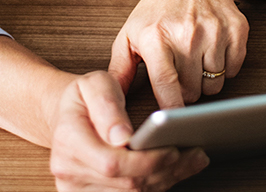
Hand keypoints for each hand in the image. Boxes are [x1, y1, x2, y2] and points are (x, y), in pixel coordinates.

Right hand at [49, 70, 208, 190]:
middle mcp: (68, 170)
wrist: (68, 115)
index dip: (147, 161)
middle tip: (196, 154)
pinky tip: (177, 170)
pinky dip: (157, 183)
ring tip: (193, 160)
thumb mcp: (94, 84)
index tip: (173, 150)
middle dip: (166, 170)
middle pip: (127, 183)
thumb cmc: (84, 97)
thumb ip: (108, 105)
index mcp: (68, 140)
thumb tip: (122, 136)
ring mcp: (77, 187)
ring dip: (166, 179)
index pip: (113, 163)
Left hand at [108, 0, 263, 107]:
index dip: (170, 108)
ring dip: (205, 80)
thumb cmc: (160, 8)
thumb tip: (111, 97)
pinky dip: (224, 69)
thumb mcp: (131, 33)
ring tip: (195, 61)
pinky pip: (233, 70)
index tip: (170, 120)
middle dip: (186, 91)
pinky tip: (212, 52)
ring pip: (214, 84)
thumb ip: (120, 68)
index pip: (167, 84)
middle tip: (180, 73)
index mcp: (156, 36)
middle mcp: (187, 34)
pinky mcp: (237, 31)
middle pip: (193, 91)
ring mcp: (214, 32)